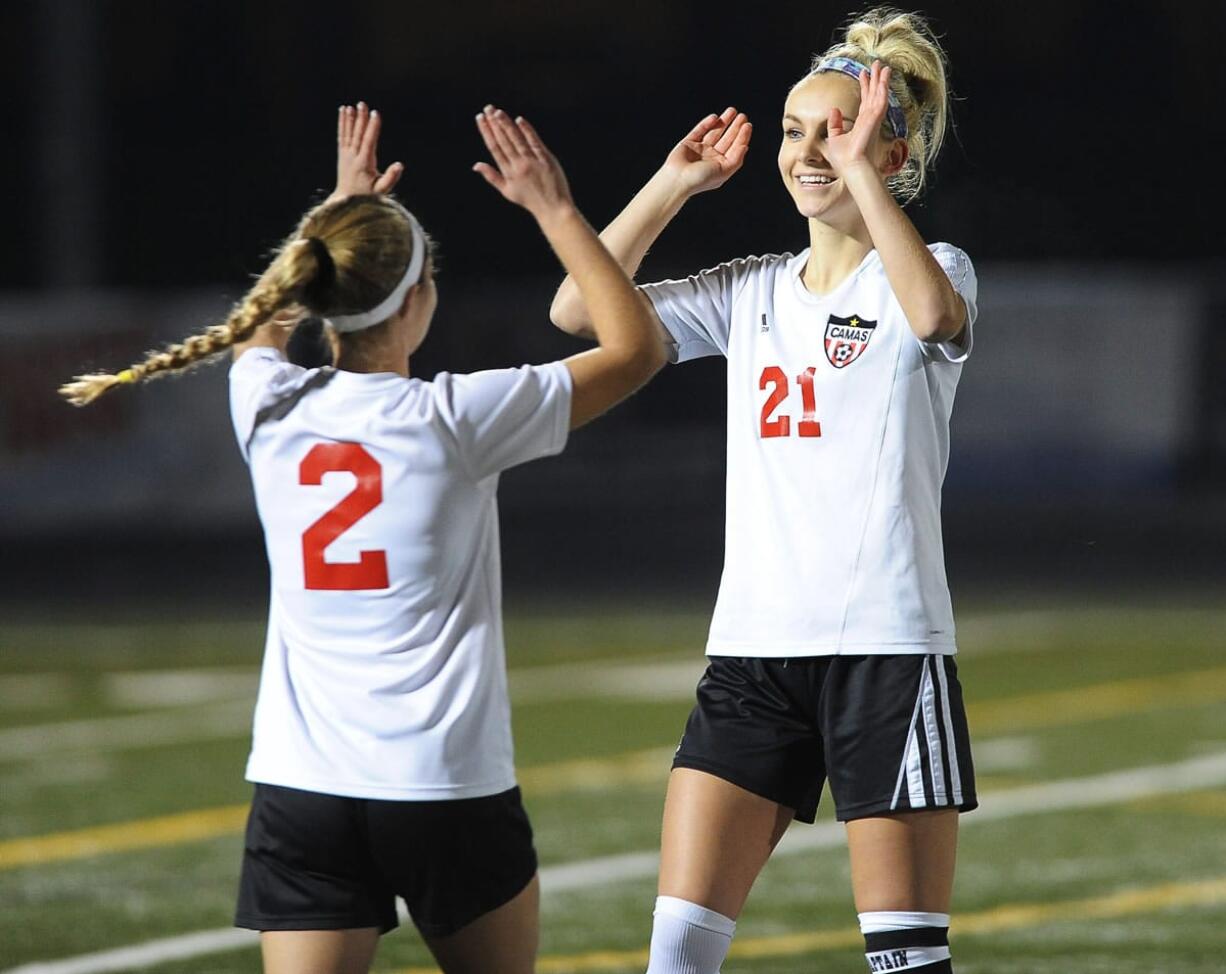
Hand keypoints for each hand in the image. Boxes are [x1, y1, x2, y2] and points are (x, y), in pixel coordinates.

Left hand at [325, 102, 403, 204]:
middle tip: (363, 104)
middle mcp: (353, 157)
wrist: (346, 200)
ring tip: (352, 106)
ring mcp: (346, 154)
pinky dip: (343, 123)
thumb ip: (391, 178)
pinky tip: (344, 111)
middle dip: (361, 119)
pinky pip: (342, 135)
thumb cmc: (367, 196)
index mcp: (364, 164)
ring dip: (350, 118)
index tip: (375, 114)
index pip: (369, 142)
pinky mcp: (342, 153)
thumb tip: (400, 165)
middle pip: (358, 134)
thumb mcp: (382, 190)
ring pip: (349, 133)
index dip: (372, 127)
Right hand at [473, 106, 574, 222]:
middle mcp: (518, 166)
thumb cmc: (529, 200)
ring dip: (506, 124)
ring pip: (517, 139)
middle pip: (504, 140)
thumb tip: (475, 165)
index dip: (486, 131)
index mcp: (508, 172)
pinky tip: (519, 120)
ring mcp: (532, 162)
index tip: (480, 118)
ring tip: (498, 111)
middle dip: (494, 123)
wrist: (553, 208)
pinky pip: (535, 142)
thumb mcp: (507, 191)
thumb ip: (491, 176)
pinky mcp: (546, 159)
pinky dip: (527, 131)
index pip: (494, 147)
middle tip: (487, 108)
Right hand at [661, 107, 751, 196]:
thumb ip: (736, 159)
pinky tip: (715, 117)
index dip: (742, 136)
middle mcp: (711, 157)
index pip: (734, 149)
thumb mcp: (724, 171)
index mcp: (720, 166)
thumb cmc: (700, 179)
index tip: (748, 125)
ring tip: (732, 110)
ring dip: (723, 122)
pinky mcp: (688, 143)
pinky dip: (707, 123)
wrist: (677, 180)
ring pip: (714, 132)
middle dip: (735, 127)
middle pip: (726, 139)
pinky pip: (699, 130)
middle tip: (742, 116)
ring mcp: (699, 150)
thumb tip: (746, 146)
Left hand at [825, 60, 891, 176]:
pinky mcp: (875, 119)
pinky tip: (884, 76)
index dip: (865, 86)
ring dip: (882, 80)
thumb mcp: (835, 138)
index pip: (864, 101)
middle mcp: (869, 119)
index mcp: (861, 123)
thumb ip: (835, 123)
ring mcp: (873, 118)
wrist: (851, 167)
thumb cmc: (844, 158)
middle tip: (877, 64)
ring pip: (879, 94)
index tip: (863, 73)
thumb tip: (833, 109)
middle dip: (875, 79)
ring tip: (883, 66)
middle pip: (873, 94)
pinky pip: (881, 99)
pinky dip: (883, 87)